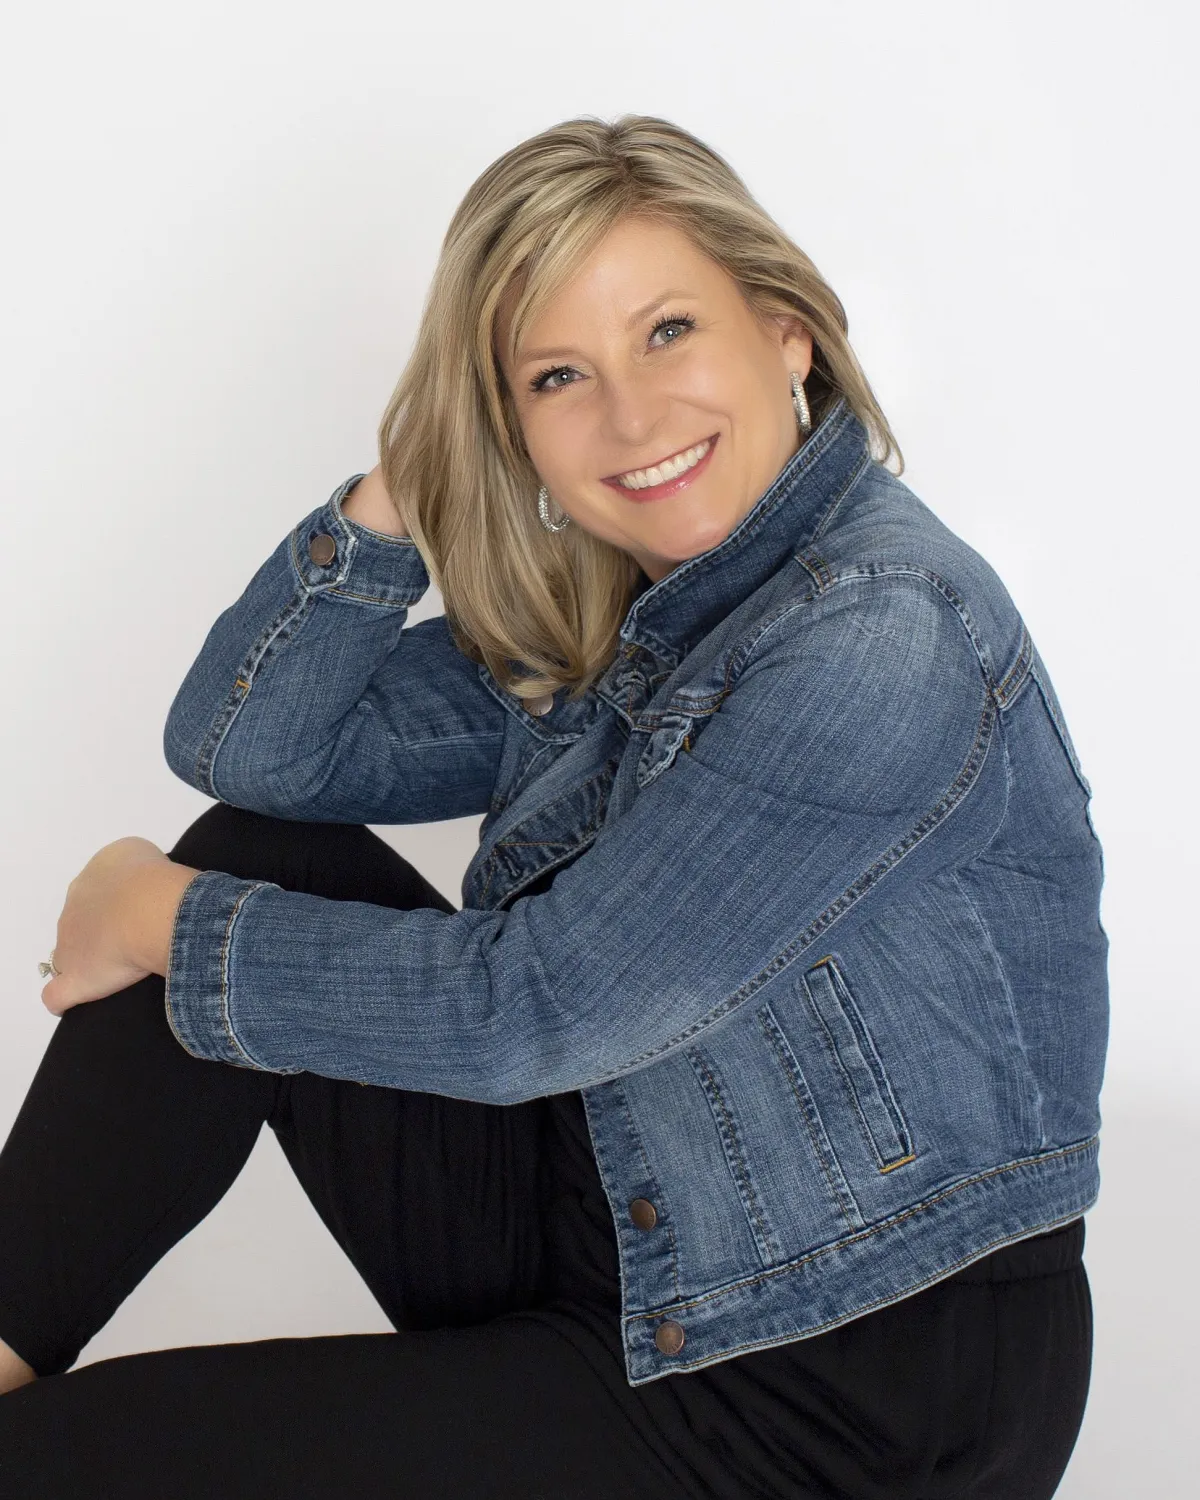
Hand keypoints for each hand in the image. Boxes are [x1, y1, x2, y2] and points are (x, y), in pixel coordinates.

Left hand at [40, 838, 198, 1015]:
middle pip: (81, 923)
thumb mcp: (145, 852)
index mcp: (93, 877)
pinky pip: (57, 995)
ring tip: (122, 967)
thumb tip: (144, 884)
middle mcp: (74, 907)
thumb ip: (135, 867)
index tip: (139, 912)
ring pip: (69, 954)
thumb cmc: (155, 879)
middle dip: (102, 931)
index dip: (117, 904)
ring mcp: (69, 945)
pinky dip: (64, 998)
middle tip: (136, 937)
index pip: (97, 893)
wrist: (150, 907)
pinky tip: (79, 999)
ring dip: (88, 960)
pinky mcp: (75, 979)